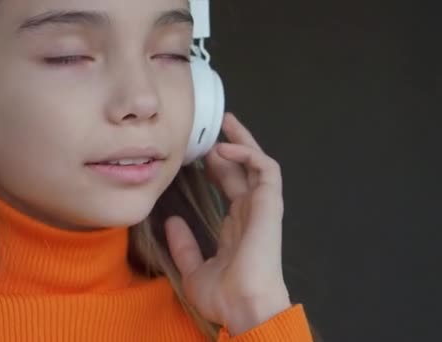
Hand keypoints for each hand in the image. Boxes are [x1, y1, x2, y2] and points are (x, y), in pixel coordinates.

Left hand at [165, 112, 291, 335]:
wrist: (243, 306)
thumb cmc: (224, 296)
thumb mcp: (194, 268)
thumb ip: (184, 245)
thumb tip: (171, 222)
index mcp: (238, 226)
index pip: (230, 188)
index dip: (217, 169)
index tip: (199, 157)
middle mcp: (251, 212)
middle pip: (243, 171)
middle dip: (230, 148)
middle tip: (214, 130)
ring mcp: (262, 207)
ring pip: (258, 164)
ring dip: (242, 142)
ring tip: (224, 124)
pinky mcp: (270, 203)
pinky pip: (266, 169)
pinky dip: (248, 154)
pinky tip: (225, 148)